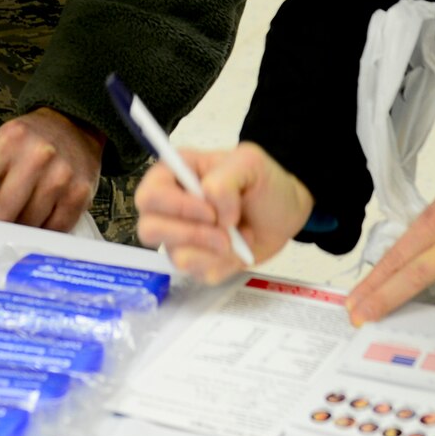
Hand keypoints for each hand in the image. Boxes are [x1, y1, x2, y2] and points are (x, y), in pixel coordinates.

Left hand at [0, 108, 104, 231]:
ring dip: (17, 230)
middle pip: (2, 211)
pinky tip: (38, 223)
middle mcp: (37, 156)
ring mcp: (61, 176)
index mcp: (10, 141)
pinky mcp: (80, 193)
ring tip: (16, 222)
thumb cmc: (31, 139)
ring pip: (27, 224)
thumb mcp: (3, 143)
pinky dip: (41, 232)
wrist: (76, 124)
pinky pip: (53, 229)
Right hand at [134, 143, 313, 283]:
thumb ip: (224, 180)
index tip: (210, 211)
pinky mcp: (197, 262)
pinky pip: (199, 273)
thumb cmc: (264, 182)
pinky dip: (225, 263)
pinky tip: (238, 248)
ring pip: (174, 256)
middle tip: (225, 231)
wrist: (285, 213)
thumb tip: (214, 213)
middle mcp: (170, 208)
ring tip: (237, 237)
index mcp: (174, 175)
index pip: (149, 195)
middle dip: (192, 234)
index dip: (175, 207)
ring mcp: (180, 238)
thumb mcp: (250, 163)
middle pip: (149, 229)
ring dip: (213, 250)